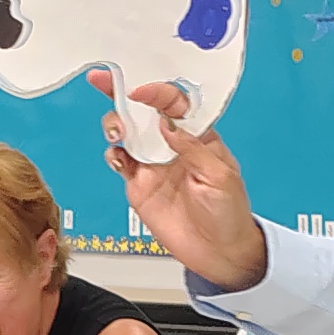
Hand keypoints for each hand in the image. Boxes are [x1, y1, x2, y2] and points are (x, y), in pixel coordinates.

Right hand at [96, 73, 269, 289]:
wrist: (218, 253)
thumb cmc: (229, 213)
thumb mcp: (220, 176)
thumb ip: (193, 147)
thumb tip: (167, 123)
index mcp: (197, 136)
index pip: (174, 103)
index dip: (156, 93)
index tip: (140, 91)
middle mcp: (172, 144)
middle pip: (143, 110)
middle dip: (121, 92)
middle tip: (104, 82)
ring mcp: (153, 163)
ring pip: (126, 132)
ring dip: (115, 123)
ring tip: (116, 131)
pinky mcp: (139, 185)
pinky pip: (120, 161)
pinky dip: (113, 154)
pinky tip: (117, 157)